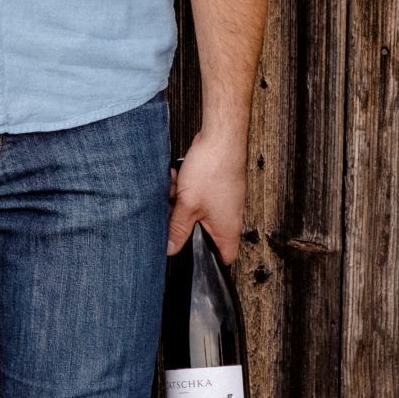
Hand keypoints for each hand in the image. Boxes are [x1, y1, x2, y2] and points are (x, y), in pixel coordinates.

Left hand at [169, 125, 247, 261]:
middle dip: (183, 224)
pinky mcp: (217, 188)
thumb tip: (169, 249)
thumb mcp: (188, 204)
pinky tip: (178, 177)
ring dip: (181, 202)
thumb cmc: (213, 169)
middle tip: (174, 211)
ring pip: (196, 213)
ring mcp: (224, 202)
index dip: (206, 261)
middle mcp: (230, 218)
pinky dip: (185, 189)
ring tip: (175, 188)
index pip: (224, 258)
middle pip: (202, 234)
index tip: (186, 255)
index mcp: (228, 230)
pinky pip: (197, 197)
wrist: (221, 136)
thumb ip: (177, 229)